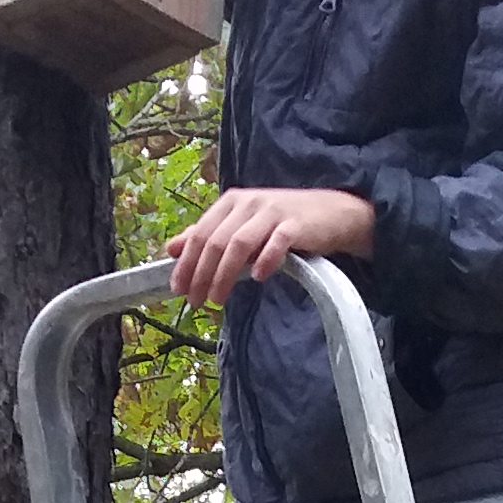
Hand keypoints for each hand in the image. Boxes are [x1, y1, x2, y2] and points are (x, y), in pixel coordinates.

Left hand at [167, 187, 375, 308]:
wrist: (331, 214)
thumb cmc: (282, 223)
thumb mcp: (242, 226)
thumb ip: (208, 235)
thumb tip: (171, 248)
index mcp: (231, 202)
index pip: (200, 233)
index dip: (186, 262)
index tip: (178, 289)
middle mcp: (248, 203)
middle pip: (216, 241)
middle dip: (201, 273)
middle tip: (195, 301)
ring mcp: (272, 212)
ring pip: (239, 244)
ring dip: (225, 274)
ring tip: (217, 298)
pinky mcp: (296, 225)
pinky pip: (276, 243)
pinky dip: (265, 260)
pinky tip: (258, 278)